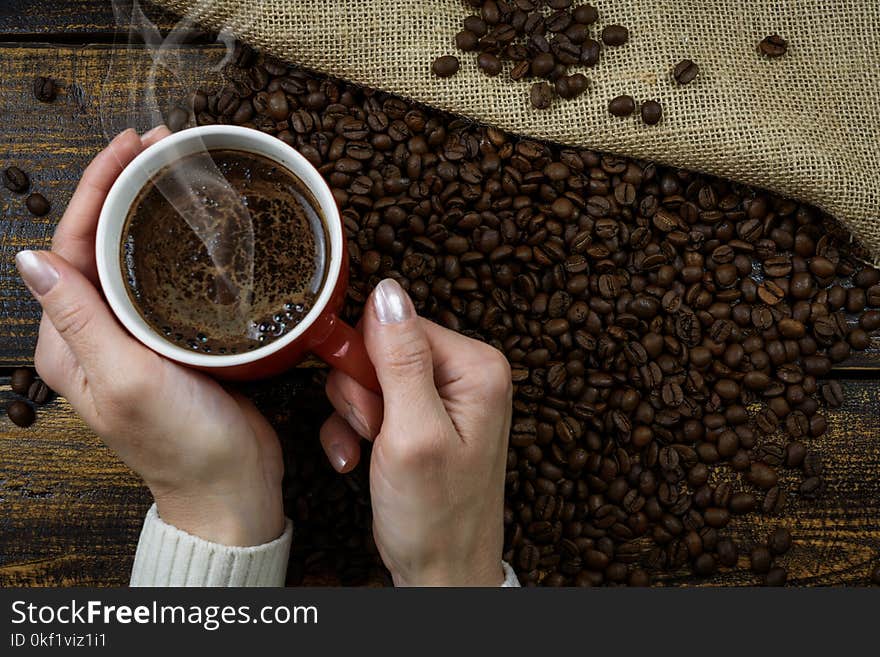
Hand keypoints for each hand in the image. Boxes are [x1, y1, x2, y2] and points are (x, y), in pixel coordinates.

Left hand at [15, 128, 284, 546]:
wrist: (231, 486)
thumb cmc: (182, 445)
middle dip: (119, 188)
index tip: (129, 148)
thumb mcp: (127, 380)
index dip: (95, 189)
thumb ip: (80, 320)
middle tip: (157, 148)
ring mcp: (131, 337)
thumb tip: (31, 258)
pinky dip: (173, 244)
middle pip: (96, 242)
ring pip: (129, 257)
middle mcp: (93, 334)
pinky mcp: (168, 341)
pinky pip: (161, 280)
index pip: (69, 247)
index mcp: (67, 342)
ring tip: (173, 173)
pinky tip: (194, 228)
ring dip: (146, 211)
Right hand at [320, 279, 511, 585]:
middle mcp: (465, 375)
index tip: (370, 406)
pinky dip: (355, 432)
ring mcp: (442, 398)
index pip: (401, 323)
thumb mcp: (413, 433)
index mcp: (476, 367)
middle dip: (362, 393)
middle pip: (382, 348)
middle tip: (376, 432)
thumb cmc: (435, 516)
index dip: (369, 360)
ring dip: (354, 415)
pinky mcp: (421, 419)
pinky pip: (370, 403)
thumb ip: (401, 360)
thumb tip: (388, 291)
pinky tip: (360, 460)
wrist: (441, 574)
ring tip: (372, 450)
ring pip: (368, 377)